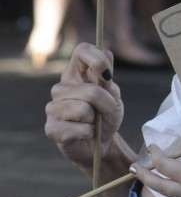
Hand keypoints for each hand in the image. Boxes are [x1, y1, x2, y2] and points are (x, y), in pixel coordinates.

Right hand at [44, 43, 123, 172]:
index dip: (96, 59)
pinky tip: (86, 134)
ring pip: (83, 109)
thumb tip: (106, 51)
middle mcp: (60, 88)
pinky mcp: (52, 129)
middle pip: (90, 89)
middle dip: (106, 104)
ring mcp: (53, 108)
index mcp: (76, 74)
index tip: (107, 75)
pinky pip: (78, 128)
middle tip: (105, 112)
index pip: (81, 51)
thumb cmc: (105, 117)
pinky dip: (89, 133)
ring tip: (93, 123)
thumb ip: (107, 77)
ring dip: (96, 120)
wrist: (100, 144)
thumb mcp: (113, 96)